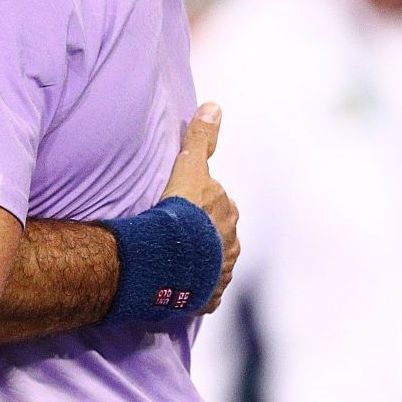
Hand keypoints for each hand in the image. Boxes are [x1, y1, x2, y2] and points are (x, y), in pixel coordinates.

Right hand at [161, 102, 238, 312]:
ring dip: (196, 261)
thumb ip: (201, 139)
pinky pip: (202, 290)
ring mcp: (220, 272)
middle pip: (216, 233)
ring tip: (171, 259)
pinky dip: (193, 287)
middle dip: (201, 233)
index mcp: (228, 213)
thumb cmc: (180, 211)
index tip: (179, 205)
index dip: (198, 202)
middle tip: (173, 231)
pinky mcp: (208, 296)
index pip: (216, 202)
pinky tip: (176, 283)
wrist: (170, 256)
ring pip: (210, 262)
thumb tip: (215, 105)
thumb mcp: (189, 168)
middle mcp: (231, 243)